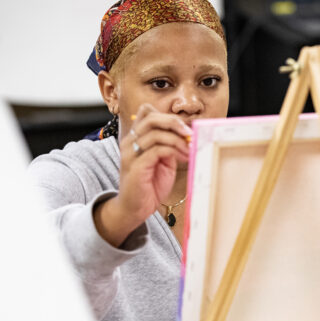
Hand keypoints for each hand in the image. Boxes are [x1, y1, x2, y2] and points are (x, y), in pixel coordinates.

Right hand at [94, 104, 190, 246]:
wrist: (134, 209)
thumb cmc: (149, 186)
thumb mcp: (163, 163)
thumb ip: (170, 148)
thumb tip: (187, 137)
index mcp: (135, 138)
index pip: (147, 112)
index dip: (167, 116)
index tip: (184, 129)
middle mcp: (129, 142)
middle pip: (150, 117)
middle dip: (174, 123)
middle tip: (190, 134)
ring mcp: (130, 154)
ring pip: (155, 133)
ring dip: (177, 140)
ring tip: (189, 150)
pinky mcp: (136, 167)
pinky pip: (156, 150)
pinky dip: (174, 151)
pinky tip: (184, 158)